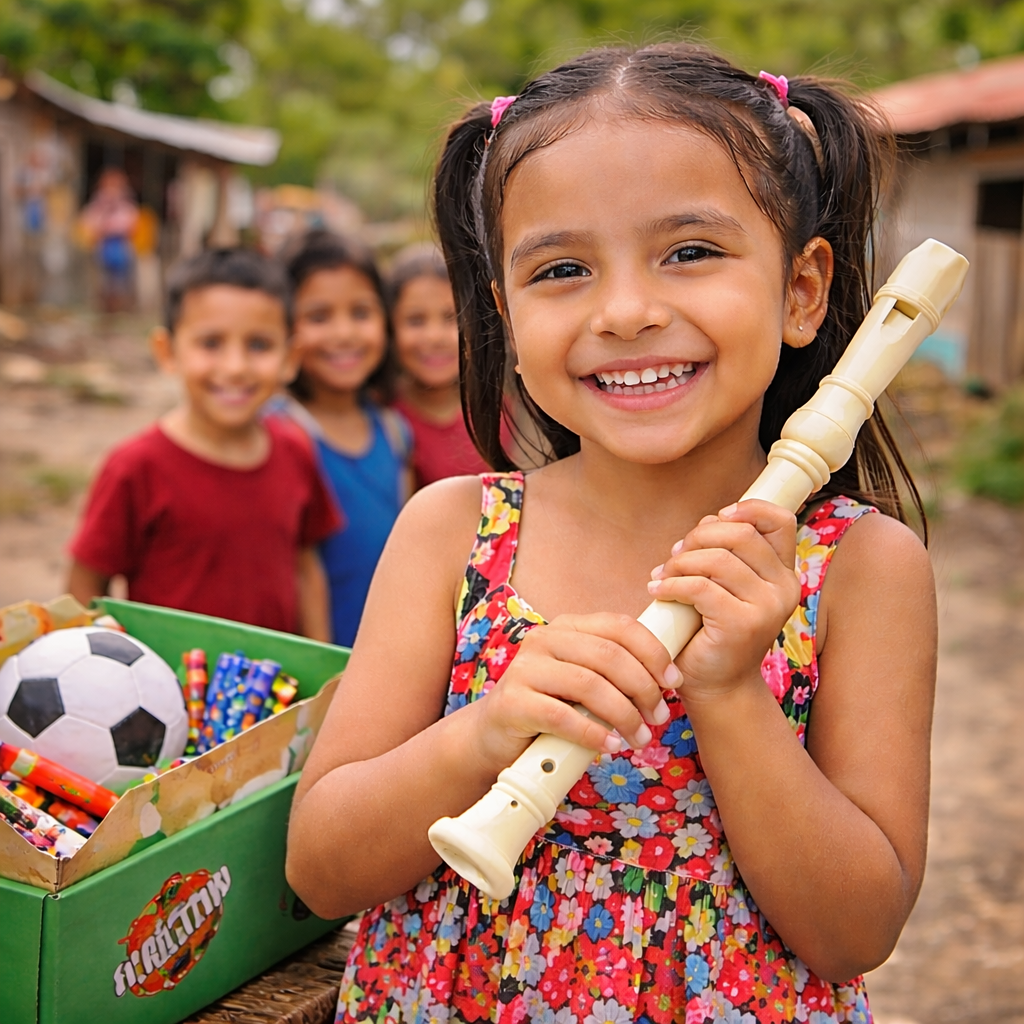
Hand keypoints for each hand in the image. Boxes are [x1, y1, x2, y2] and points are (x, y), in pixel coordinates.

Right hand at [468, 613, 677, 775]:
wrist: (495, 734)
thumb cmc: (550, 707)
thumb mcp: (582, 680)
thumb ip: (612, 672)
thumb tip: (667, 679)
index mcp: (567, 627)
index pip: (619, 626)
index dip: (652, 652)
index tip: (673, 681)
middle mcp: (544, 639)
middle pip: (608, 655)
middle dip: (643, 688)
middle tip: (659, 716)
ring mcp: (525, 668)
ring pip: (589, 684)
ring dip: (624, 715)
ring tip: (640, 738)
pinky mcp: (513, 702)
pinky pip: (562, 716)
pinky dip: (593, 733)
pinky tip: (610, 746)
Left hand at [646, 499, 799, 699]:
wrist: (717, 685)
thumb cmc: (713, 631)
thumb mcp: (726, 586)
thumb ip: (725, 553)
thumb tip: (708, 522)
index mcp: (783, 574)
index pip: (779, 521)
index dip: (748, 509)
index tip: (717, 517)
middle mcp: (784, 588)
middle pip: (740, 534)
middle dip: (699, 536)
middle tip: (676, 554)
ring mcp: (767, 607)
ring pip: (717, 559)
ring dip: (680, 562)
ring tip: (663, 575)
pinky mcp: (742, 625)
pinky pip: (699, 587)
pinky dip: (672, 584)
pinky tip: (657, 590)